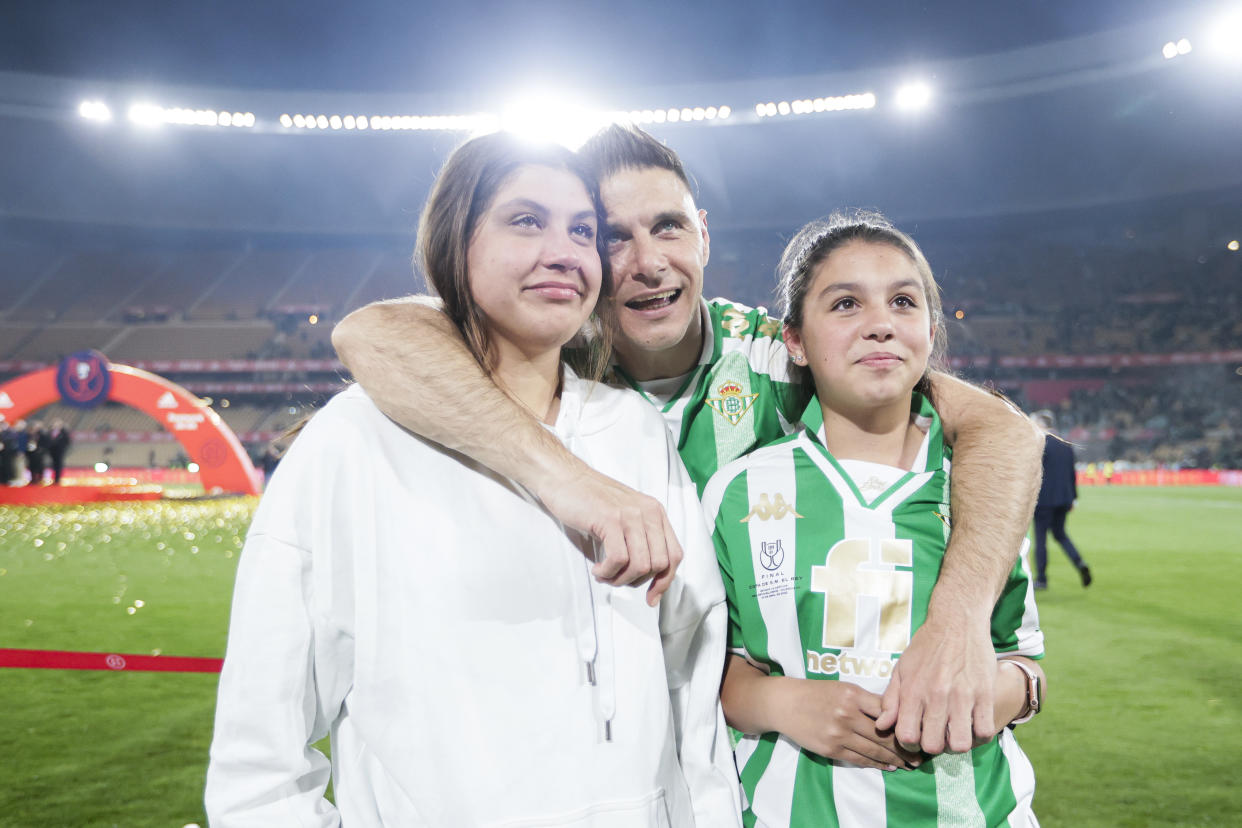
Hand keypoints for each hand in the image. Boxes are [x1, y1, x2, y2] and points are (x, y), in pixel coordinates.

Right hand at [537, 463, 682, 605]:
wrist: (565, 478)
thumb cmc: (591, 501)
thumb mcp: (626, 516)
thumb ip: (641, 539)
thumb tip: (647, 576)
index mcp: (655, 513)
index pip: (674, 555)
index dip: (665, 581)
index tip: (650, 597)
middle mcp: (648, 512)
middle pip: (659, 564)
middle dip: (637, 581)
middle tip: (616, 579)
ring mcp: (630, 515)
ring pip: (640, 565)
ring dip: (620, 579)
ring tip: (605, 575)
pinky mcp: (610, 519)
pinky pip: (618, 559)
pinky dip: (607, 572)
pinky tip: (598, 569)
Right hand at [779, 678, 920, 770]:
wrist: (785, 703)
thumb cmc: (817, 693)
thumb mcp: (843, 688)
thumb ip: (867, 700)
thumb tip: (894, 714)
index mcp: (853, 694)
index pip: (886, 711)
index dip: (904, 724)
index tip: (919, 732)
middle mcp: (847, 714)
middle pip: (883, 735)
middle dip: (904, 748)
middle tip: (921, 756)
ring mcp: (838, 733)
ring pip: (874, 750)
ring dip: (894, 759)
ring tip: (909, 765)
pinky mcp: (830, 748)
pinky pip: (859, 759)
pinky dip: (876, 764)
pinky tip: (888, 766)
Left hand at [876, 610, 994, 754]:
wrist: (956, 622)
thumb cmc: (926, 646)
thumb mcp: (901, 669)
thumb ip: (891, 699)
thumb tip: (882, 726)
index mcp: (913, 691)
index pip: (907, 737)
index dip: (909, 744)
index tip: (916, 737)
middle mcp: (937, 696)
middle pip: (934, 745)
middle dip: (933, 746)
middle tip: (937, 735)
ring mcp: (963, 696)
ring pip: (961, 744)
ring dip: (957, 743)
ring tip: (955, 731)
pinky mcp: (985, 694)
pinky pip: (985, 731)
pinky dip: (979, 735)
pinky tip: (972, 724)